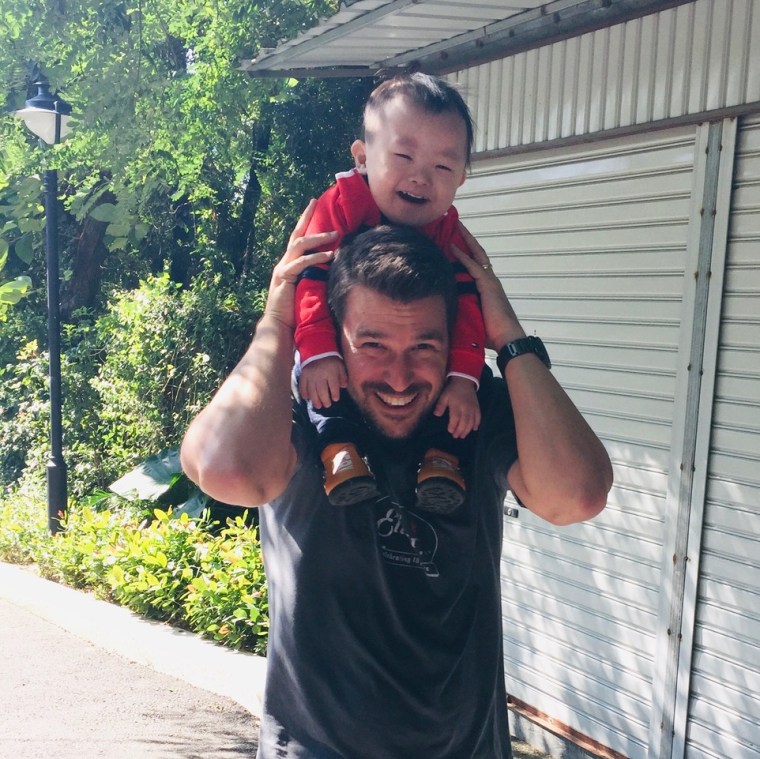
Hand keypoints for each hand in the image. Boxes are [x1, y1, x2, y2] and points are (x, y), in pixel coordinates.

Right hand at [264, 200, 337, 328]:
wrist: (280, 326)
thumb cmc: (296, 312)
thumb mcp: (308, 289)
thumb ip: (316, 277)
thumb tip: (334, 269)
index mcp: (289, 265)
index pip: (297, 239)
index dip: (305, 222)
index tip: (313, 206)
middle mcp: (284, 263)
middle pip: (295, 235)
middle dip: (306, 218)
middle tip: (316, 203)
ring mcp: (283, 269)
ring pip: (299, 246)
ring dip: (318, 238)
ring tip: (335, 234)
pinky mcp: (285, 278)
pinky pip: (301, 263)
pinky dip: (316, 258)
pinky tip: (329, 255)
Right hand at [299, 356, 347, 407]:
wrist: (318, 350)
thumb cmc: (331, 360)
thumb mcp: (340, 366)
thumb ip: (343, 376)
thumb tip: (343, 386)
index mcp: (330, 372)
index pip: (333, 386)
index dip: (335, 394)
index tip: (336, 399)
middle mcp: (320, 375)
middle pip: (322, 391)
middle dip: (325, 400)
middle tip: (327, 405)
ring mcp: (310, 376)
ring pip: (312, 391)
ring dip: (315, 400)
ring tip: (318, 406)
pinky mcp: (303, 375)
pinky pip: (302, 386)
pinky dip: (304, 393)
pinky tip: (307, 398)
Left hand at [434, 375, 480, 437]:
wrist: (464, 381)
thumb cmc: (452, 390)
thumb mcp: (444, 396)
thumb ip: (440, 405)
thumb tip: (436, 414)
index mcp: (456, 405)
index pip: (455, 418)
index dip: (453, 426)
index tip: (450, 431)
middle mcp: (466, 407)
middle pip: (464, 422)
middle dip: (460, 431)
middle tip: (456, 436)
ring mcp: (473, 408)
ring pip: (472, 421)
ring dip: (467, 430)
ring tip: (463, 435)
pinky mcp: (477, 407)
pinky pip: (479, 417)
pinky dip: (477, 424)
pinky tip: (474, 429)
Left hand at [450, 223, 525, 350]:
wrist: (507, 339)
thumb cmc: (491, 334)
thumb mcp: (473, 318)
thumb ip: (463, 310)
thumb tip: (445, 314)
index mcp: (487, 287)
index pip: (476, 264)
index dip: (467, 251)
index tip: (456, 240)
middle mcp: (490, 280)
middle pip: (478, 253)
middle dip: (467, 238)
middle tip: (456, 225)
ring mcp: (490, 282)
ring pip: (477, 255)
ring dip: (465, 240)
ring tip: (454, 227)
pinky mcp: (488, 286)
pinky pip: (473, 267)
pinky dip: (463, 256)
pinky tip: (452, 247)